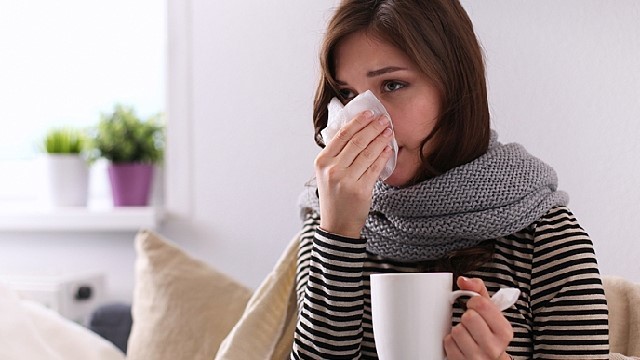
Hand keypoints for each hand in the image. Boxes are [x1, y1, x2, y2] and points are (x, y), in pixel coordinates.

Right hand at [315, 110, 393, 237]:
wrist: (337, 224)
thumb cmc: (334, 196)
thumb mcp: (327, 173)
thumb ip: (337, 154)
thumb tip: (355, 130)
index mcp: (322, 162)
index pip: (342, 135)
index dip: (357, 122)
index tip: (369, 113)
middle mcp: (333, 170)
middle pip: (357, 141)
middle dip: (373, 127)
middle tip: (384, 119)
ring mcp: (346, 180)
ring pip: (368, 153)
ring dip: (381, 139)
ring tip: (389, 131)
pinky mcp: (360, 190)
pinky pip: (375, 168)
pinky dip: (383, 156)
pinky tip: (389, 149)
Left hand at [444, 277, 513, 359]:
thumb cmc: (488, 333)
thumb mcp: (490, 311)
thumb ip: (478, 290)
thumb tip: (463, 280)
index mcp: (504, 331)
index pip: (481, 304)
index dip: (473, 301)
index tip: (474, 307)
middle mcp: (493, 347)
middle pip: (468, 317)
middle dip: (466, 317)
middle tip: (470, 323)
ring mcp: (478, 358)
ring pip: (457, 330)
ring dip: (458, 330)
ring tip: (466, 334)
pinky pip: (449, 343)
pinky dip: (451, 341)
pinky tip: (460, 344)